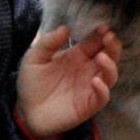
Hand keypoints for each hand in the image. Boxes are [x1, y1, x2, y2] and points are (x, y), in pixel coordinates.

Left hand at [16, 23, 120, 139]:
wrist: (26, 112)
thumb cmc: (31, 83)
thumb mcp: (34, 58)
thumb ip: (48, 43)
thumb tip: (65, 28)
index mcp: (77, 55)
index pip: (95, 41)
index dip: (101, 33)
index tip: (103, 26)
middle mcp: (87, 69)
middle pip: (109, 55)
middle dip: (112, 46)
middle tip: (110, 37)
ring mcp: (90, 87)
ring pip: (110, 75)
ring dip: (110, 66)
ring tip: (102, 57)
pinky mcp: (88, 105)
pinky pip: (102, 97)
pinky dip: (103, 89)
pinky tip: (95, 81)